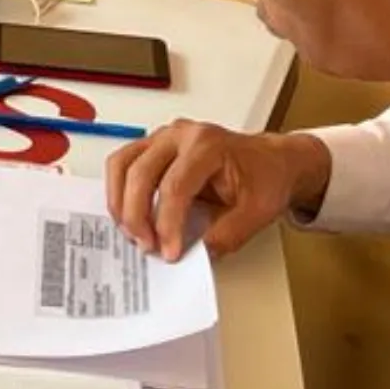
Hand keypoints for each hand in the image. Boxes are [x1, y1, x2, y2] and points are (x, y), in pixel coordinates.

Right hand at [104, 120, 330, 262]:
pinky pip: (123, 164)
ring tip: (132, 233)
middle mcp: (180, 135)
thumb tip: (197, 254)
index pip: (175, 185)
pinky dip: (119, 191)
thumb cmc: (264, 176)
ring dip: (120, 202)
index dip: (168, 223)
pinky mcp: (153, 146)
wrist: (270, 160)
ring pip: (122, 164)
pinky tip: (128, 215)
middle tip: (147, 246)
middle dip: (138, 216)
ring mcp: (163, 137)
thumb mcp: (257, 212)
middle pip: (141, 173)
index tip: (169, 251)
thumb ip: (227, 235)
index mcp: (208, 145)